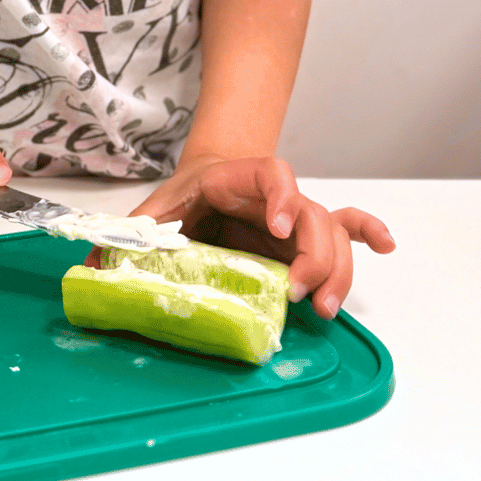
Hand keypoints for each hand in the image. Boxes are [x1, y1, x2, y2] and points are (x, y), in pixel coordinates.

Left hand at [93, 154, 393, 319]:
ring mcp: (298, 217)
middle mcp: (277, 198)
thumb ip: (130, 235)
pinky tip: (387, 245)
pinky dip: (368, 233)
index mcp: (238, 179)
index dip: (281, 196)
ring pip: (334, 233)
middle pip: (313, 214)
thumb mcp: (156, 208)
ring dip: (338, 269)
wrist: (210, 176)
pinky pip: (347, 228)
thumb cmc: (187, 196)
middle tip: (300, 294)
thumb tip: (93, 269)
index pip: (270, 173)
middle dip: (314, 255)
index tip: (280, 226)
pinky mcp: (307, 236)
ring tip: (324, 307)